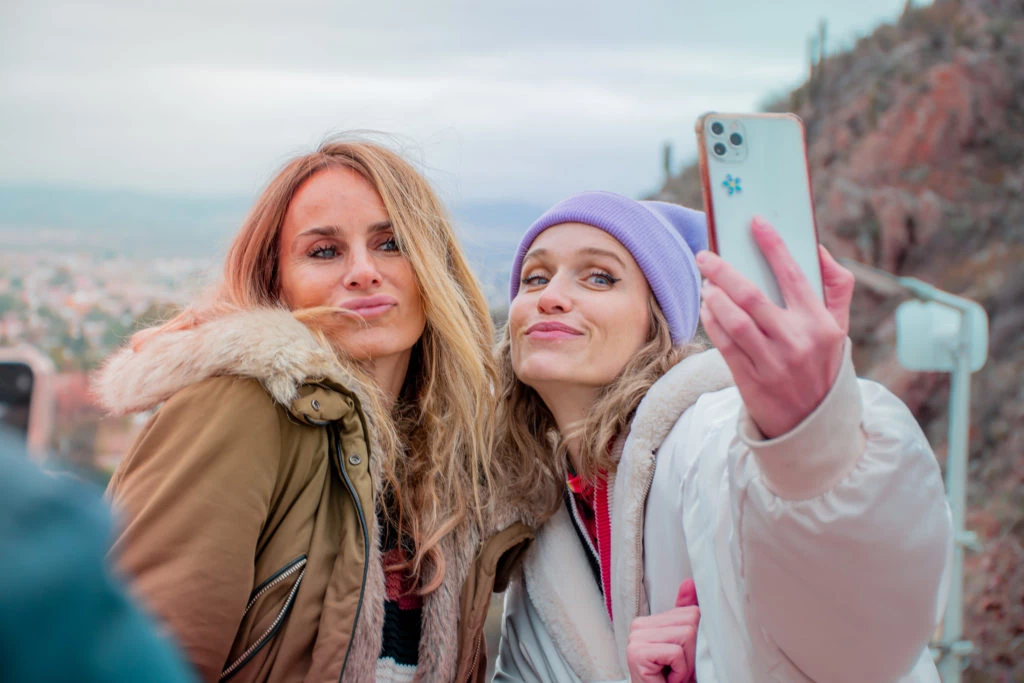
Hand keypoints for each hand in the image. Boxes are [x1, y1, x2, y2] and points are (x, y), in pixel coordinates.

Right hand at [627, 579, 699, 682]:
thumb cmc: (670, 679)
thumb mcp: (684, 646)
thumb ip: (684, 614)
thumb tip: (689, 584)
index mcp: (648, 622)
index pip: (689, 612)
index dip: (695, 640)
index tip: (680, 658)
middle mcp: (638, 626)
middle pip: (690, 622)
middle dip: (692, 651)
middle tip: (677, 668)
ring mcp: (636, 638)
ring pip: (686, 635)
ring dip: (687, 663)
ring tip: (673, 673)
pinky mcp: (637, 653)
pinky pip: (676, 652)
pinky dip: (680, 671)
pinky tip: (667, 678)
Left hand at [696, 217, 854, 438]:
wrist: (812, 421)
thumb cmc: (822, 362)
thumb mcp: (839, 327)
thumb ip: (836, 287)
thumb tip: (819, 249)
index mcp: (820, 323)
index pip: (793, 275)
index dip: (773, 245)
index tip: (755, 222)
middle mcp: (796, 341)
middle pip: (752, 296)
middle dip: (724, 270)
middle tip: (706, 255)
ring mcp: (772, 362)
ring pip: (734, 320)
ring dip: (714, 296)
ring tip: (706, 282)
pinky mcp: (750, 379)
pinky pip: (724, 344)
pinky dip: (712, 321)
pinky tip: (707, 307)